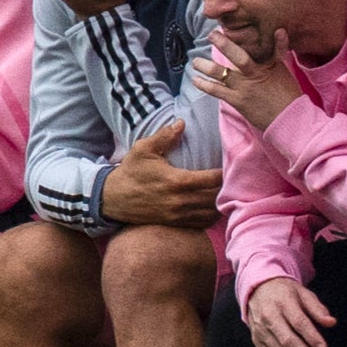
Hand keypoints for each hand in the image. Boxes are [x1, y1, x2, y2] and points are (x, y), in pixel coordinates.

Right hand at [98, 120, 222, 228]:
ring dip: (221, 203)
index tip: (230, 164)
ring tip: (227, 191)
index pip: (212, 179)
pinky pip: (202, 223)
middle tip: (233, 177)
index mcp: (176, 181)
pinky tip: (214, 206)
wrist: (112, 198)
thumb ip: (164, 136)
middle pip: (216, 197)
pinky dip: (212, 216)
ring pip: (211, 213)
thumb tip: (182, 122)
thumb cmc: (130, 172)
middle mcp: (180, 201)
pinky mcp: (175, 224)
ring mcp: (178, 216)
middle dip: (227, 188)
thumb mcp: (144, 149)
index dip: (225, 173)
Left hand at [192, 27, 299, 130]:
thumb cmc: (288, 94)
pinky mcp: (238, 100)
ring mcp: (244, 87)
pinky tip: (195, 80)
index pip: (257, 46)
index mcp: (268, 64)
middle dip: (224, 44)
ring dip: (206, 66)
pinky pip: (217, 91)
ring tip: (195, 61)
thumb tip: (279, 31)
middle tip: (212, 35)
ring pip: (221, 73)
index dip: (244, 36)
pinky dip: (204, 85)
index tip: (231, 26)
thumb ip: (277, 51)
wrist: (289, 118)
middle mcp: (255, 73)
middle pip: (238, 56)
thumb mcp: (283, 69)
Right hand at [246, 277, 333, 346]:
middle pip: (288, 341)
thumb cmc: (285, 293)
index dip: (311, 337)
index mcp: (283, 303)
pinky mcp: (257, 341)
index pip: (298, 322)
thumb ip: (317, 308)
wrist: (257, 290)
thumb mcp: (303, 293)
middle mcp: (269, 318)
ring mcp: (261, 331)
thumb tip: (331, 322)